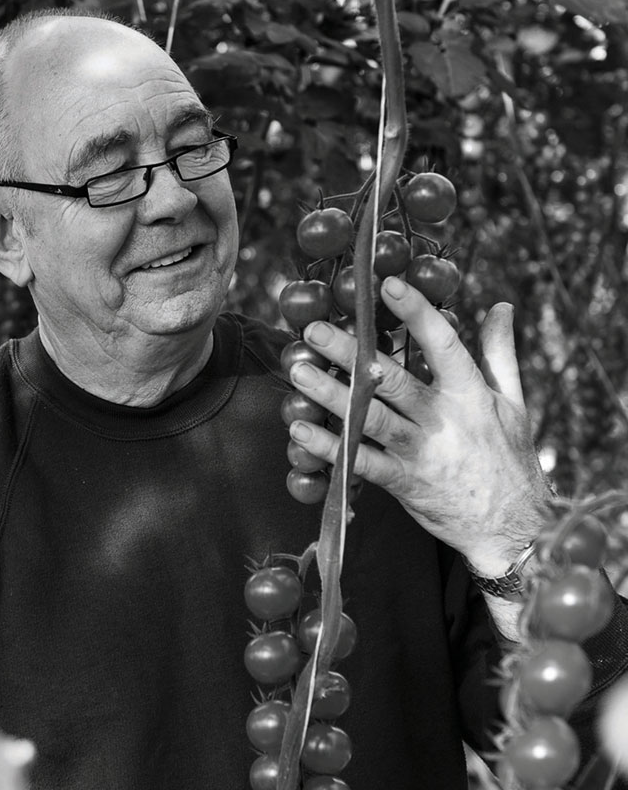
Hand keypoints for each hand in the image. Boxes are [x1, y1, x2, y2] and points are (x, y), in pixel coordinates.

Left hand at [286, 275, 552, 573]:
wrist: (513, 528)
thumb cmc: (510, 457)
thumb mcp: (514, 402)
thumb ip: (500, 352)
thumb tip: (502, 305)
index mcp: (470, 394)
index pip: (444, 345)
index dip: (417, 313)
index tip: (388, 284)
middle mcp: (443, 420)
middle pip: (392, 380)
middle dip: (352, 352)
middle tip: (315, 328)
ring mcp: (420, 453)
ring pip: (369, 419)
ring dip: (330, 394)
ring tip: (298, 371)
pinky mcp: (402, 482)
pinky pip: (361, 462)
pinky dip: (330, 446)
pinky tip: (300, 429)